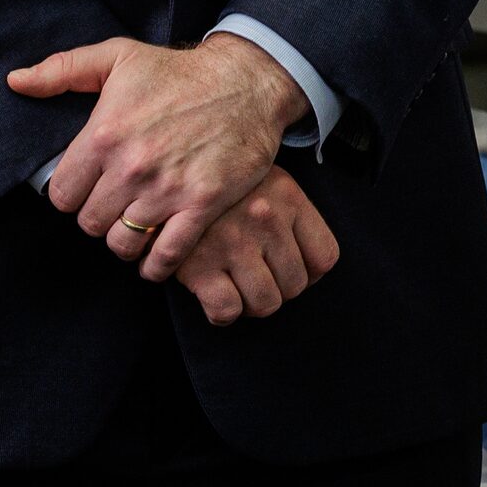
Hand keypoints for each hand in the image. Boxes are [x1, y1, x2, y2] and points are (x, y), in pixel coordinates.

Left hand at [8, 33, 307, 280]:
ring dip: (124, 240)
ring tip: (132, 224)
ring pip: (122, 243)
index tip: (85, 187)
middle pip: (89, 223)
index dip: (71, 194)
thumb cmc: (176, 71)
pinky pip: (165, 257)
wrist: (245, 83)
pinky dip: (155, 264)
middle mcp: (131, 166)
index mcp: (104, 134)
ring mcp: (167, 190)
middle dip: (97, 216)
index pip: (61, 195)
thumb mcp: (117, 56)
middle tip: (112, 204)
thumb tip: (15, 82)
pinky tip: (154, 254)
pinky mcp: (202, 206)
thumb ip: (61, 70)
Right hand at [176, 168, 339, 325]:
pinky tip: (213, 293)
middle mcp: (263, 217)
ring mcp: (231, 241)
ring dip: (251, 303)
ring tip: (235, 284)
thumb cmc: (218, 186)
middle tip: (254, 274)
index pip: (324, 258)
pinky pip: (227, 311)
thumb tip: (310, 270)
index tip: (287, 269)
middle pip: (295, 286)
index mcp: (286, 195)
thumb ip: (288, 214)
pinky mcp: (198, 264)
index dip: (309, 274)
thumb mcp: (263, 179)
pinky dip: (222, 312)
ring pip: (265, 304)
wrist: (161, 174)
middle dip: (276, 288)